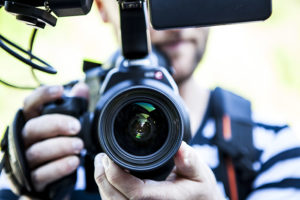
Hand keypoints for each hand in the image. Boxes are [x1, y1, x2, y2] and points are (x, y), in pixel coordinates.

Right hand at [22, 83, 88, 191]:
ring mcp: (25, 161)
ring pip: (37, 151)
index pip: (30, 105)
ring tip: (79, 146)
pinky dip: (59, 167)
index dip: (42, 96)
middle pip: (33, 128)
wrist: (52, 179)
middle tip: (76, 127)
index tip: (60, 91)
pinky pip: (42, 174)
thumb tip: (81, 88)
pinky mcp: (31, 180)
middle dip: (56, 125)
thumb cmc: (58, 145)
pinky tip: (73, 162)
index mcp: (33, 122)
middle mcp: (24, 140)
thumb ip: (75, 107)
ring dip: (60, 147)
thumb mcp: (68, 125)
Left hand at [94, 142, 223, 199]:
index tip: (110, 156)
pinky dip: (108, 192)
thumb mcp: (200, 174)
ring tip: (102, 164)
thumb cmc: (200, 192)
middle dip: (102, 177)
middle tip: (101, 157)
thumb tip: (180, 147)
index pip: (134, 193)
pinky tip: (109, 178)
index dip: (116, 175)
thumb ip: (190, 161)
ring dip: (103, 185)